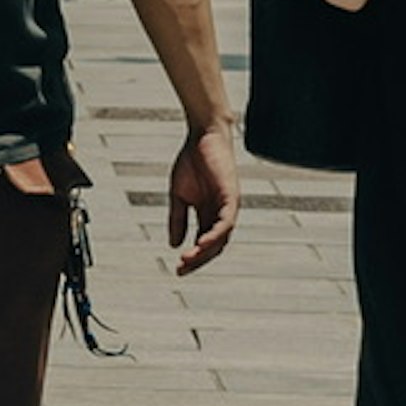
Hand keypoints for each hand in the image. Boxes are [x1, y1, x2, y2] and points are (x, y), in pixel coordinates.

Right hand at [165, 117, 243, 272]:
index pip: (203, 244)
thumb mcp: (179, 195)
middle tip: (181, 270)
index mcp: (208, 214)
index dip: (192, 258)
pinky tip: (202, 243)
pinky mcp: (231, 197)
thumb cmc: (192, 161)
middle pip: (214, 246)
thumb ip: (178, 219)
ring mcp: (228, 206)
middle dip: (198, 260)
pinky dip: (215, 234)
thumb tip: (174, 244)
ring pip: (221, 238)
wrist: (203, 135)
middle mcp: (220, 214)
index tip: (177, 270)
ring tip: (188, 259)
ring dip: (205, 251)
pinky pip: (226, 222)